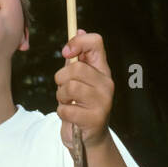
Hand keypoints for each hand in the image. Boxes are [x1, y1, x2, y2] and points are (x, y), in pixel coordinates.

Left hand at [54, 29, 113, 152]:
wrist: (88, 138)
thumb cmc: (80, 105)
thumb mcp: (78, 79)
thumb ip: (78, 57)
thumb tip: (80, 28)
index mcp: (102, 70)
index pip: (96, 42)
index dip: (77, 42)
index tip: (66, 52)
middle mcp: (106, 83)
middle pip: (77, 68)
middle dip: (61, 78)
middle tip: (63, 88)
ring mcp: (103, 101)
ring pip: (70, 87)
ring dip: (61, 97)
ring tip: (67, 102)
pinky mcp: (96, 119)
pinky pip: (67, 109)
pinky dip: (62, 113)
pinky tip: (70, 116)